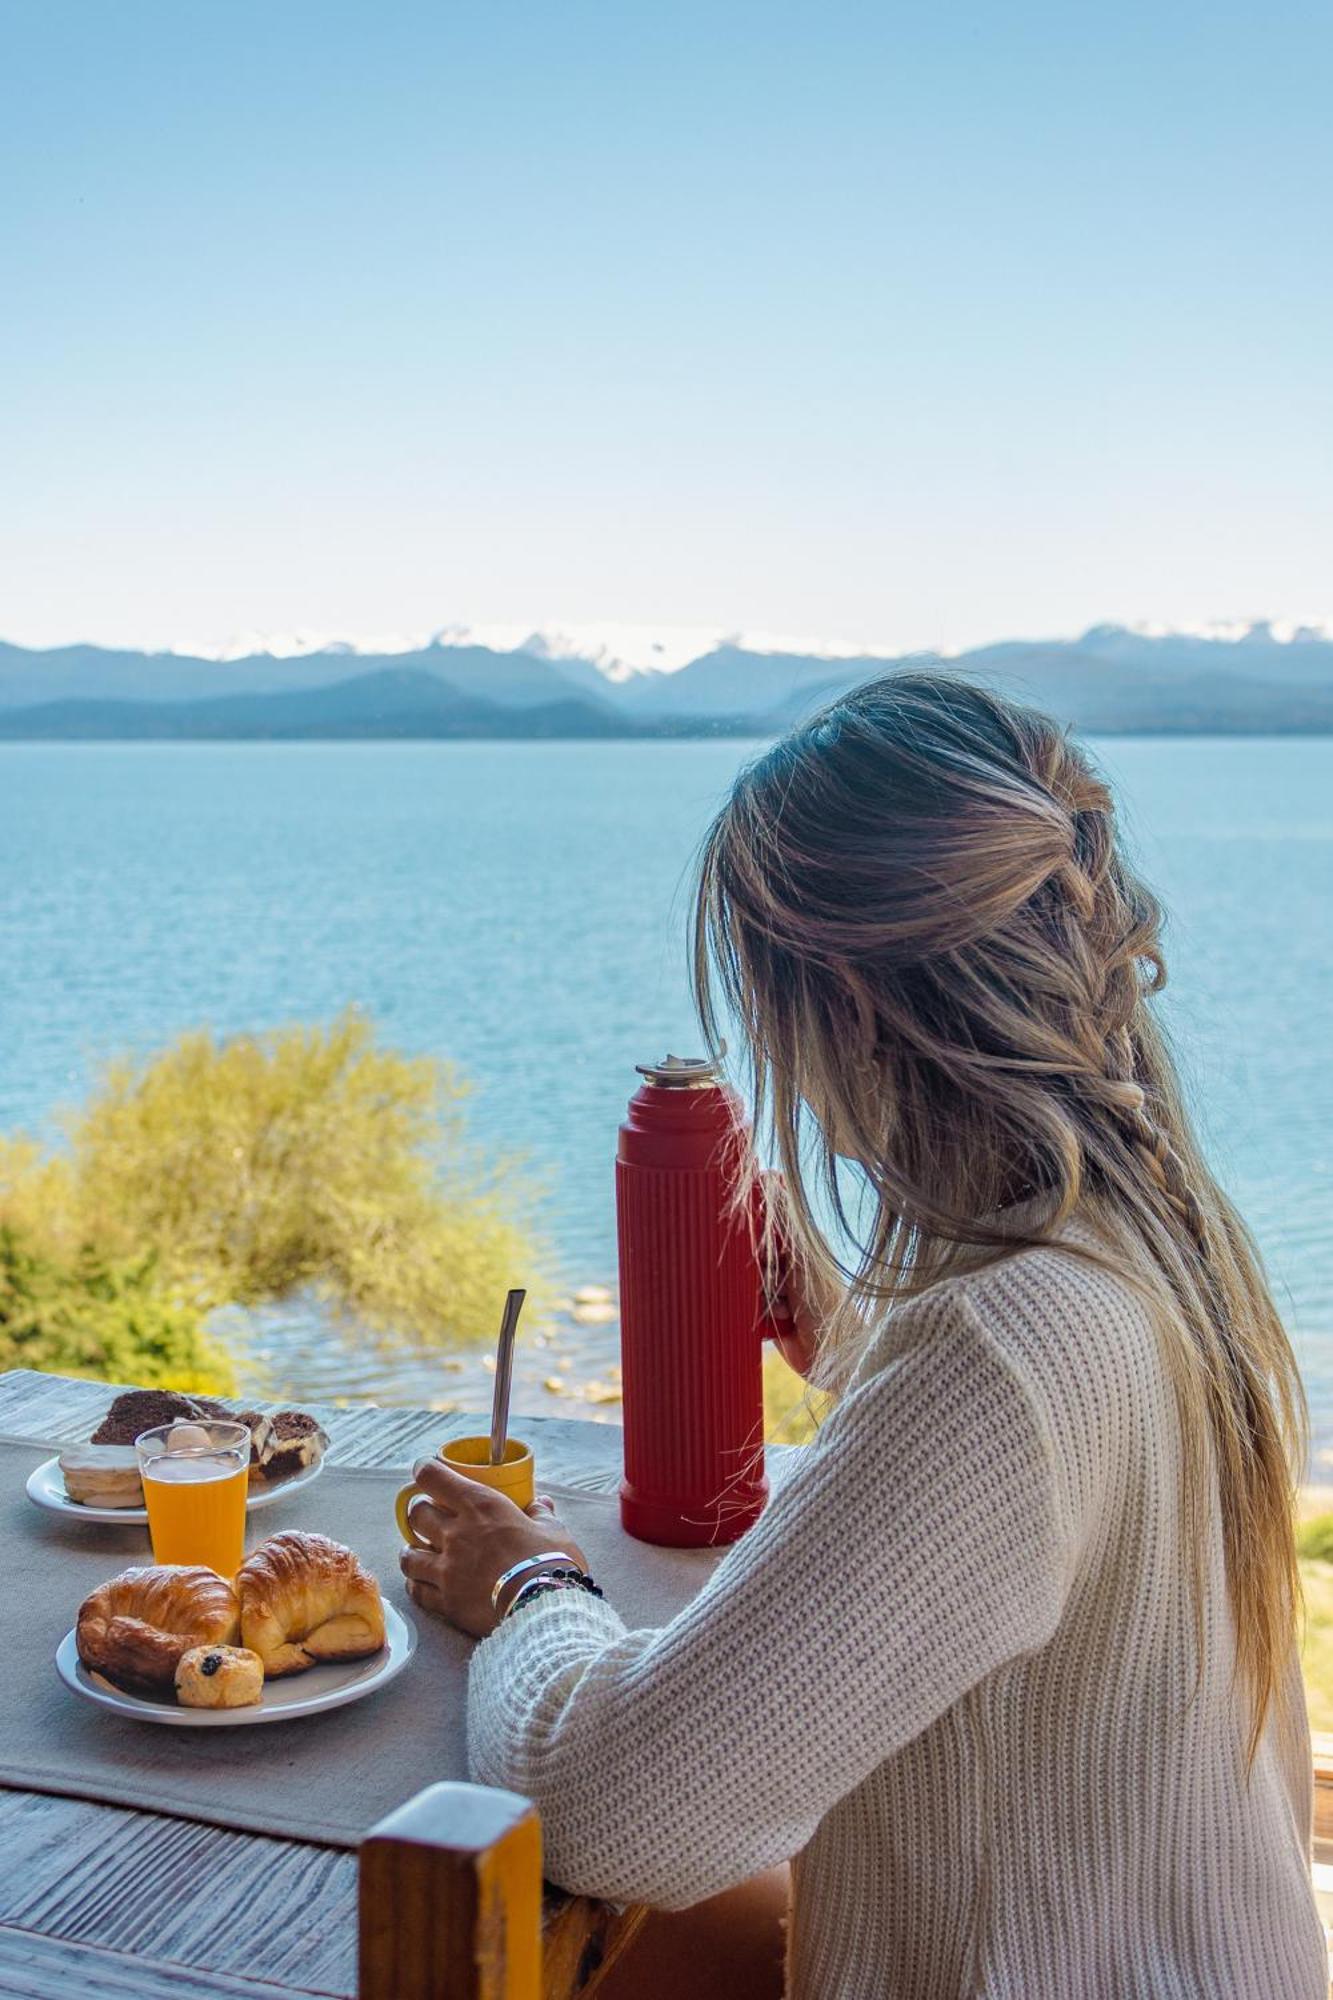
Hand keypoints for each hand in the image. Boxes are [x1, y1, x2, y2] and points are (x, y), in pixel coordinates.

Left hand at [398, 1457, 589, 1638]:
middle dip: (421, 1513)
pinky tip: (423, 1585)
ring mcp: (447, 1569)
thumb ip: (541, 1514)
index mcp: (481, 1506)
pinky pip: (417, 1591)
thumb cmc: (550, 1563)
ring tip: (419, 1553)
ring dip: (412, 1551)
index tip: (425, 1470)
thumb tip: (541, 1504)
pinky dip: (417, 1586)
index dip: (425, 1470)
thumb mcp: (553, 1530)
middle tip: (430, 1518)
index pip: (433, 1477)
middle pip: (417, 1514)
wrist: (544, 1608)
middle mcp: (456, 1534)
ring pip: (408, 1555)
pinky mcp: (446, 1602)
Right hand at [761, 1173, 841, 1378]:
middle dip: (754, 1268)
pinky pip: (743, 1303)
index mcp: (798, 1240)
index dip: (752, 1224)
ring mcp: (776, 1286)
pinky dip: (755, 1312)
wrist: (831, 1354)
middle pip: (748, 1249)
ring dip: (757, 1294)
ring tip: (783, 1306)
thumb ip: (783, 1218)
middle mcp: (786, 1260)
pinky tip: (778, 1320)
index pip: (764, 1216)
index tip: (752, 1239)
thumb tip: (768, 1175)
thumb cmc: (825, 1301)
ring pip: (742, 1278)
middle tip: (776, 1282)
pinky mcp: (767, 1311)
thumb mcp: (801, 1255)